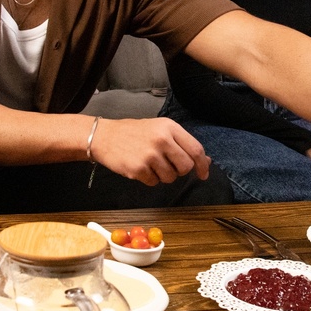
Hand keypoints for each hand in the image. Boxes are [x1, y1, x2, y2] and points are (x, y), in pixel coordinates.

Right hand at [90, 118, 211, 185]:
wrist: (105, 136)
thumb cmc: (135, 133)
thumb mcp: (160, 129)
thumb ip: (182, 143)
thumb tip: (205, 161)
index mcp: (170, 127)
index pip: (196, 149)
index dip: (202, 165)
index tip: (203, 174)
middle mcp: (162, 140)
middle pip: (186, 167)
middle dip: (180, 171)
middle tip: (169, 166)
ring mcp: (150, 155)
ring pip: (171, 178)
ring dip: (163, 176)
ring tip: (151, 164)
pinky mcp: (138, 169)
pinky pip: (154, 183)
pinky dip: (149, 179)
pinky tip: (141, 167)